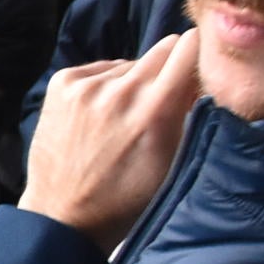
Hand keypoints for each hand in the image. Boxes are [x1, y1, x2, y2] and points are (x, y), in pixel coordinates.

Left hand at [20, 29, 202, 251]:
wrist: (63, 216)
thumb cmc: (127, 198)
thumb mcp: (173, 161)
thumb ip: (190, 112)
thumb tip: (201, 74)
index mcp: (155, 109)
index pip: (189, 48)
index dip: (198, 56)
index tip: (198, 70)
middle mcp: (120, 90)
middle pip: (162, 49)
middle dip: (169, 70)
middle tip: (160, 102)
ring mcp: (86, 85)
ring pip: (129, 64)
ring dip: (134, 83)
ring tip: (124, 119)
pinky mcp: (62, 83)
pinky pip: (100, 70)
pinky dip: (106, 85)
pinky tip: (101, 116)